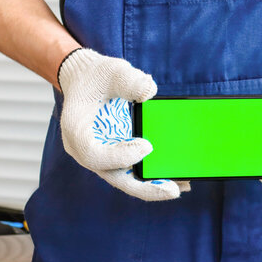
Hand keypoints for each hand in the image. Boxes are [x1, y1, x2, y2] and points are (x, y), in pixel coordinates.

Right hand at [58, 48, 189, 200]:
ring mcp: (104, 155)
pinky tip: (179, 177)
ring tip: (184, 185)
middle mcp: (88, 150)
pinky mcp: (118, 153)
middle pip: (115, 177)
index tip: (146, 146)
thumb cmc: (96, 76)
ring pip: (127, 178)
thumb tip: (149, 91)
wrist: (87, 79)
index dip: (120, 156)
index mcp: (77, 131)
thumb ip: (128, 80)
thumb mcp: (111, 70)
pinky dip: (154, 175)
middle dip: (145, 187)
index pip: (94, 155)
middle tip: (173, 191)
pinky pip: (135, 170)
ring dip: (154, 184)